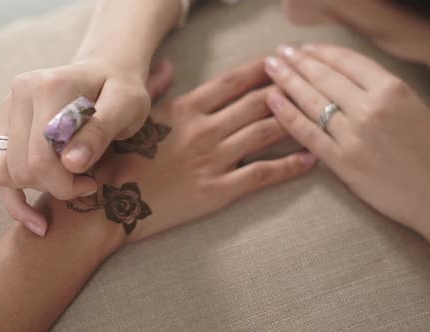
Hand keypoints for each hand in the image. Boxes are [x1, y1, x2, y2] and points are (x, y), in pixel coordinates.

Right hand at [0, 59, 174, 235]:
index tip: (92, 182)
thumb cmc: (122, 90)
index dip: (66, 183)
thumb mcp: (126, 107)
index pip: (42, 156)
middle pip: (21, 168)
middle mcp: (20, 94)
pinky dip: (14, 199)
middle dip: (55, 187)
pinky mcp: (5, 124)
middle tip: (85, 183)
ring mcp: (8, 108)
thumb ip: (100, 131)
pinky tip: (36, 220)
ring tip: (67, 184)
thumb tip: (72, 164)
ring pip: (3, 173)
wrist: (107, 72)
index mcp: (48, 86)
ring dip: (36, 189)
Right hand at [42, 59, 316, 244]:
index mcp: (185, 108)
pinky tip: (311, 159)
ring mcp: (213, 159)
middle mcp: (205, 128)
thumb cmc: (117, 159)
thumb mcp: (133, 118)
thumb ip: (154, 89)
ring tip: (321, 116)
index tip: (283, 61)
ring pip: (266, 133)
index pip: (233, 81)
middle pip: (258, 102)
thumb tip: (168, 66)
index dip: (262, 69)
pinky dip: (289, 166)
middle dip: (289, 90)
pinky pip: (261, 175)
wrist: (108, 203)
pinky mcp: (217, 190)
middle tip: (313, 84)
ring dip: (297, 122)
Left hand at [264, 44, 429, 260]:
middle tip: (278, 54)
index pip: (347, 61)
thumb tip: (347, 81)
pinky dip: (286, 115)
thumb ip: (382, 92)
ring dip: (287, 81)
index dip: (321, 52)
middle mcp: (371, 107)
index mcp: (393, 89)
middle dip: (296, 62)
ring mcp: (355, 134)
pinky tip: (272, 101)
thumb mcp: (415, 108)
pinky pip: (307, 133)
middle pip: (324, 77)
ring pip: (311, 101)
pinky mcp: (342, 162)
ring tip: (270, 70)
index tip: (304, 49)